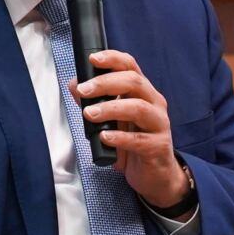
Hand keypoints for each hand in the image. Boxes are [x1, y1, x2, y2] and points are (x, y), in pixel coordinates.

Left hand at [74, 49, 191, 210]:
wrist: (155, 176)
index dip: (113, 59)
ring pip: (139, 108)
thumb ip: (94, 103)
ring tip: (90, 114)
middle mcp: (154, 103)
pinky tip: (104, 138)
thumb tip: (74, 85)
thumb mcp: (110, 121)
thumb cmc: (132, 144)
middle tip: (84, 90)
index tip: (93, 59)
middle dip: (106, 83)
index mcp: (142, 93)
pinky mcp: (158, 147)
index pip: (131, 67)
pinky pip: (139, 140)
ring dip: (111, 108)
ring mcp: (159, 125)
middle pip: (134, 82)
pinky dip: (120, 137)